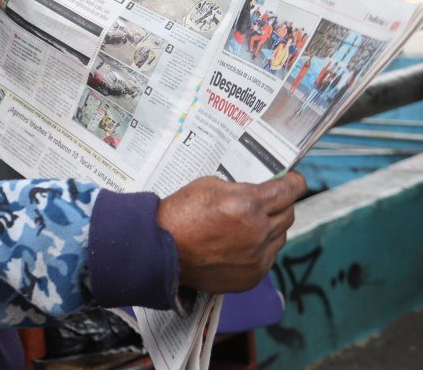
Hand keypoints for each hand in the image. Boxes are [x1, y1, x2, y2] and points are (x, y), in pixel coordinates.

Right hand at [157, 172, 304, 292]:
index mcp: (248, 204)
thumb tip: (259, 192)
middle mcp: (258, 232)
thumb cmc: (180, 214)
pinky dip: (259, 249)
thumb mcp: (209, 185)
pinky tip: (239, 245)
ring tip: (247, 226)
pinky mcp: (252, 276)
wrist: (161, 250)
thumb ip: (240, 188)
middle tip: (267, 203)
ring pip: (280, 237)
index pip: (288, 191)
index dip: (295, 183)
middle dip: (280, 205)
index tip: (295, 181)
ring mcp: (257, 257)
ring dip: (270, 228)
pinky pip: (267, 257)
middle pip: (288, 214)